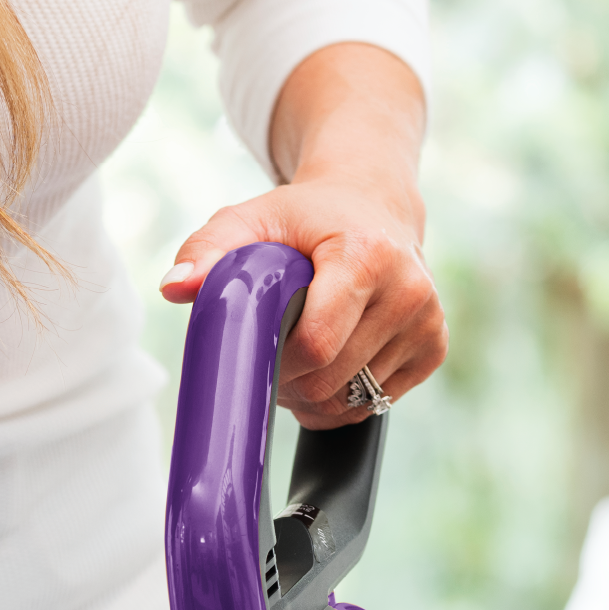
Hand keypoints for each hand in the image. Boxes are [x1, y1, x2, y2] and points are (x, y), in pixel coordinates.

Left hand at [158, 42, 445, 428]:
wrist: (372, 203)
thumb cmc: (304, 218)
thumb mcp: (251, 218)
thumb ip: (208, 250)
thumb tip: (175, 288)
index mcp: (367, 256)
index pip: (315, 347)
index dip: (277, 363)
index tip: (262, 346)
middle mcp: (409, 289)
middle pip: (329, 383)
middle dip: (291, 383)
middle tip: (277, 353)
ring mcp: (428, 322)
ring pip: (351, 403)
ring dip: (315, 396)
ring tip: (306, 352)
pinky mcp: (434, 348)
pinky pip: (374, 405)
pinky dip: (343, 399)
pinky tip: (336, 360)